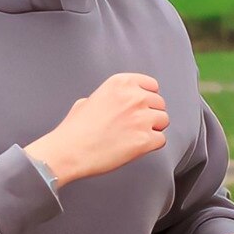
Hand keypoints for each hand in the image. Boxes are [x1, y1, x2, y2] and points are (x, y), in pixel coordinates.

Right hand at [27, 72, 167, 186]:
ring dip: (153, 129)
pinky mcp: (145, 140)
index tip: (141, 106)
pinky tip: (135, 147)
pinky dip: (152, 145)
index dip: (148, 98)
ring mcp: (141, 118)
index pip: (152, 85)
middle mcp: (134, 97)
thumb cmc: (75, 129)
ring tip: (134, 136)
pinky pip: (161, 140)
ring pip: (164, 121)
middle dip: (150, 114)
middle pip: (160, 104)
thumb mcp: (89, 99)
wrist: (69, 150)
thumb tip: (115, 104)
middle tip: (134, 125)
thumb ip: (108, 98)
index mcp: (121, 83)